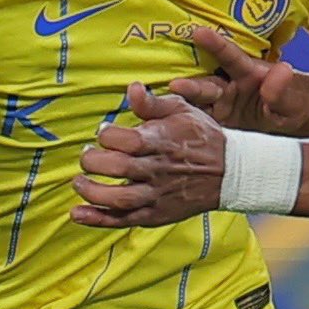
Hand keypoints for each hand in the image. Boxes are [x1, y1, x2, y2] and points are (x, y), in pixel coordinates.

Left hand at [72, 88, 230, 227]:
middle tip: (87, 155)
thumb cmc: (201, 136)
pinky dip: (98, 219)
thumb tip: (131, 88)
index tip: (103, 132)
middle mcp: (157, 170)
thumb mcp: (181, 110)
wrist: (229, 172)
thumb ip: (152, 103)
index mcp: (161, 141)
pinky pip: (124, 220)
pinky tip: (79, 213)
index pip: (124, 139)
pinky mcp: (156, 214)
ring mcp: (157, 195)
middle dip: (93, 161)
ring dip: (92, 192)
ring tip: (79, 183)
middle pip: (117, 168)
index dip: (106, 135)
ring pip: (119, 199)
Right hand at [159, 25, 308, 135]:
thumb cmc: (292, 103)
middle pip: (205, 84)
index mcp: (246, 74)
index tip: (198, 32)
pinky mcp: (210, 122)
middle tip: (175, 87)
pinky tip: (157, 126)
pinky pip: (191, 122)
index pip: (230, 57)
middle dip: (190, 86)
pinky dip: (175, 123)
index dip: (215, 44)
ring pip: (192, 104)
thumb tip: (283, 70)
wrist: (288, 120)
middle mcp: (226, 86)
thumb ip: (283, 88)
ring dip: (175, 106)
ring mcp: (216, 104)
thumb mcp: (293, 99)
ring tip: (154, 108)